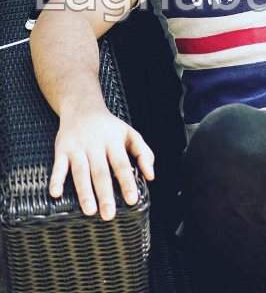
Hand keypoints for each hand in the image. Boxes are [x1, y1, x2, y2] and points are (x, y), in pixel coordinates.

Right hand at [49, 103, 154, 220]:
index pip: (122, 164)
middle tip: (109, 215)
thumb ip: (143, 153)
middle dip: (105, 194)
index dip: (127, 182)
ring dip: (84, 192)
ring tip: (90, 211)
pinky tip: (55, 194)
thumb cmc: (110, 127)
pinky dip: (56, 179)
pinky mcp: (62, 150)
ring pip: (81, 172)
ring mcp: (78, 148)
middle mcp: (96, 145)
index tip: (132, 200)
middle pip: (101, 172)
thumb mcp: (130, 134)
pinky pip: (58, 166)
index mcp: (114, 141)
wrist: (82, 108)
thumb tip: (151, 176)